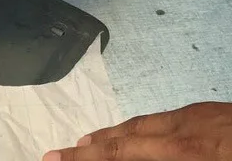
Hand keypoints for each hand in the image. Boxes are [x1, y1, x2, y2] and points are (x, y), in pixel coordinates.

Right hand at [43, 102, 231, 159]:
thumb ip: (165, 160)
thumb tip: (129, 155)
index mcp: (187, 152)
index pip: (122, 154)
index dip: (86, 157)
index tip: (56, 158)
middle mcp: (185, 129)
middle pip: (126, 135)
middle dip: (90, 145)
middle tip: (60, 152)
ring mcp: (198, 116)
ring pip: (144, 124)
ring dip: (113, 134)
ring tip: (88, 142)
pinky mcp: (210, 111)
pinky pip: (163, 118)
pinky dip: (141, 127)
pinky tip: (139, 133)